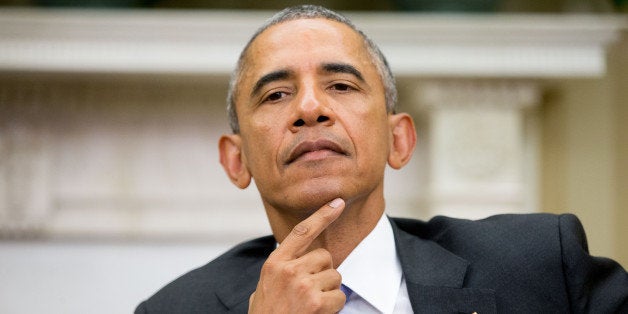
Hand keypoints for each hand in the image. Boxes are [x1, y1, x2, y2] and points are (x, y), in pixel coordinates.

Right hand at [248, 198, 345, 313]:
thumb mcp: (264, 288)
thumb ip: (281, 270)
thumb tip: (299, 260)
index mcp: (275, 263)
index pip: (302, 232)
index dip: (322, 215)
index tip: (338, 203)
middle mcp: (289, 270)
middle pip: (325, 257)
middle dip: (323, 273)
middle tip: (309, 292)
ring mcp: (304, 285)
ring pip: (335, 277)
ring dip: (328, 292)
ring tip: (310, 306)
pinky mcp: (317, 302)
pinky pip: (340, 297)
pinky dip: (333, 307)